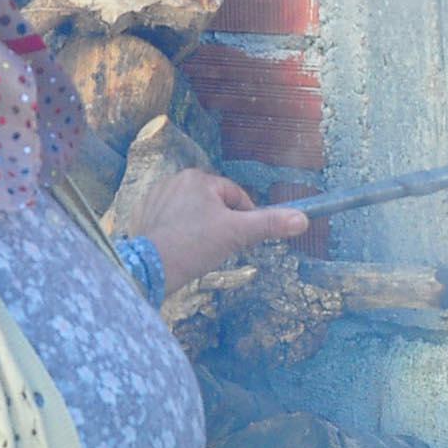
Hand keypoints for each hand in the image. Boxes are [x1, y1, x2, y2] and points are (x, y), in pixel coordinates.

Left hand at [119, 168, 307, 285]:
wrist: (152, 268)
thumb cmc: (195, 246)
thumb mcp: (238, 234)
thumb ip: (270, 223)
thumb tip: (302, 219)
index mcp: (198, 178)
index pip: (235, 196)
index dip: (244, 218)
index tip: (241, 239)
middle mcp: (175, 180)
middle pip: (214, 203)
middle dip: (221, 223)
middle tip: (218, 247)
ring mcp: (157, 197)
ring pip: (194, 212)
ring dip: (201, 228)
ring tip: (199, 250)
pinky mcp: (145, 215)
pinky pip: (174, 220)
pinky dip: (181, 233)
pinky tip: (181, 250)